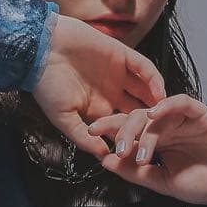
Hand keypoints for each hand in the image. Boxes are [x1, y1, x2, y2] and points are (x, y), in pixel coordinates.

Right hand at [30, 14, 165, 158]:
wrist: (39, 49)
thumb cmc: (46, 85)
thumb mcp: (63, 119)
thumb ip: (84, 138)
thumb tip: (104, 156)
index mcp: (98, 109)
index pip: (122, 126)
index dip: (134, 137)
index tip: (146, 151)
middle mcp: (110, 92)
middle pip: (138, 109)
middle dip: (151, 121)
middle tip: (165, 134)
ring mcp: (117, 73)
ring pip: (145, 89)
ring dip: (157, 101)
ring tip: (167, 115)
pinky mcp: (121, 55)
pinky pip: (143, 67)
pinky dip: (153, 79)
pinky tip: (159, 93)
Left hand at [86, 95, 206, 206]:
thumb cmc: (203, 184)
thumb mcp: (162, 182)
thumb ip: (135, 172)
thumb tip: (105, 161)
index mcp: (156, 142)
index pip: (128, 132)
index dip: (108, 131)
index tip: (88, 136)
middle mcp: (166, 127)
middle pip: (136, 118)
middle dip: (118, 128)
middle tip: (108, 142)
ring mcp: (183, 119)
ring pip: (154, 112)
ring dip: (140, 129)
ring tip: (133, 148)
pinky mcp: (200, 114)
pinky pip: (180, 102)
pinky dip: (166, 105)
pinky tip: (154, 113)